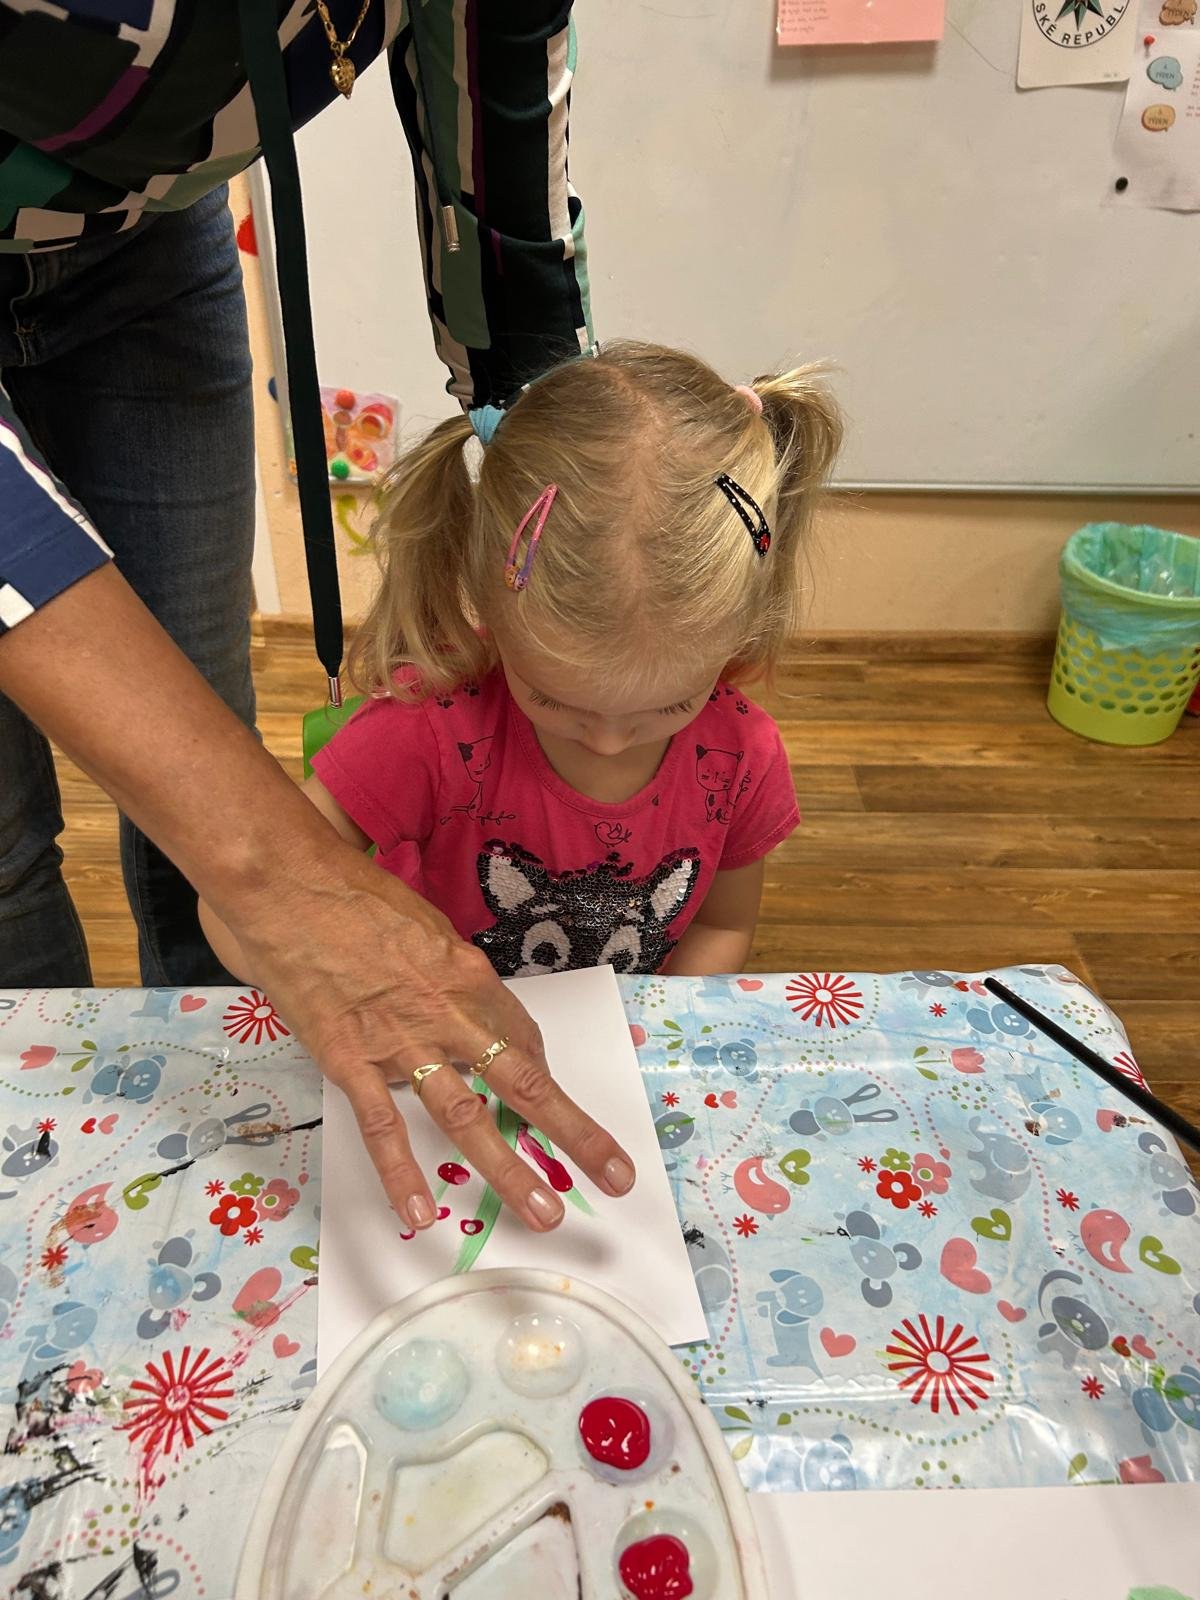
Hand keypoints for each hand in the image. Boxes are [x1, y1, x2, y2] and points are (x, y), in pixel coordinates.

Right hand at [228, 841, 637, 1232]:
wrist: (290, 885)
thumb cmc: (352, 896)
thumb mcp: (420, 928)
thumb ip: (443, 974)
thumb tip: (455, 1004)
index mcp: (468, 977)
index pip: (521, 1039)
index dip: (541, 1078)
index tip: (551, 1109)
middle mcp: (448, 1014)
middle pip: (523, 1082)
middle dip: (573, 1133)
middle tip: (613, 1176)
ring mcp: (400, 1042)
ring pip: (466, 1116)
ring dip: (509, 1171)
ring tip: (543, 1215)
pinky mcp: (349, 1060)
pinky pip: (382, 1127)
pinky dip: (402, 1174)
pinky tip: (421, 1212)